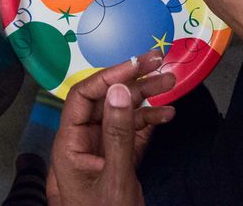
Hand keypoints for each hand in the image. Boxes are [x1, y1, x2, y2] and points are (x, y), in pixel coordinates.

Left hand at [48, 50, 175, 205]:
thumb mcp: (115, 177)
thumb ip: (119, 133)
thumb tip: (119, 90)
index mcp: (70, 144)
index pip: (83, 97)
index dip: (109, 76)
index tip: (137, 64)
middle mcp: (83, 143)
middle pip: (105, 101)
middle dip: (133, 82)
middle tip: (161, 64)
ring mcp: (101, 152)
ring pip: (122, 115)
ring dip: (147, 99)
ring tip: (172, 84)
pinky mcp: (118, 162)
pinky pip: (132, 134)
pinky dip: (149, 122)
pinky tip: (167, 113)